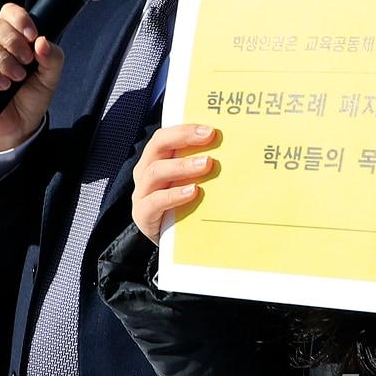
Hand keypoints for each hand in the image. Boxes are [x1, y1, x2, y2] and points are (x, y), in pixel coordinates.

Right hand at [0, 3, 63, 150]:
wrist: (20, 125)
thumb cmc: (32, 95)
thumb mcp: (50, 77)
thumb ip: (52, 58)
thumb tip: (42, 42)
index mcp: (12, 35)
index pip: (9, 12)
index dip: (19, 19)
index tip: (32, 36)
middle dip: (12, 41)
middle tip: (27, 61)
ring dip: (3, 59)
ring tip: (17, 77)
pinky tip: (3, 85)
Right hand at [129, 124, 216, 243]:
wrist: (172, 246)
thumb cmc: (185, 209)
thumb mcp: (191, 182)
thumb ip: (201, 167)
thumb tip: (234, 151)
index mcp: (156, 160)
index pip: (165, 137)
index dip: (185, 129)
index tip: (210, 129)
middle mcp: (145, 173)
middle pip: (157, 146)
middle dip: (183, 138)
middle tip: (210, 137)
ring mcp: (141, 193)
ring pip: (155, 172)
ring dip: (181, 166)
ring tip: (206, 164)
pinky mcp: (142, 215)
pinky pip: (154, 201)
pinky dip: (174, 195)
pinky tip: (193, 191)